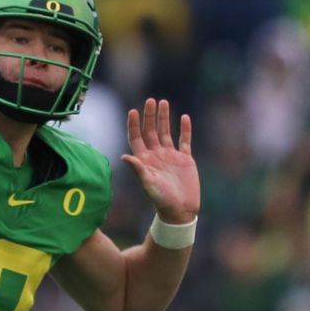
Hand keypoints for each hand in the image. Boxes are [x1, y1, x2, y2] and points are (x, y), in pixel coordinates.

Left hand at [123, 98, 198, 224]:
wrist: (180, 210)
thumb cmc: (161, 199)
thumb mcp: (148, 183)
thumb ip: (138, 169)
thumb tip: (124, 156)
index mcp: (144, 160)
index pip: (136, 138)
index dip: (134, 125)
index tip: (133, 111)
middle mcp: (156, 156)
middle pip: (150, 132)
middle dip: (150, 116)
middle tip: (150, 100)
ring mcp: (170, 156)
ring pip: (166, 132)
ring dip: (164, 118)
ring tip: (163, 102)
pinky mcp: (185, 159)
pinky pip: (184, 141)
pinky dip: (185, 129)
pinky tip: (184, 117)